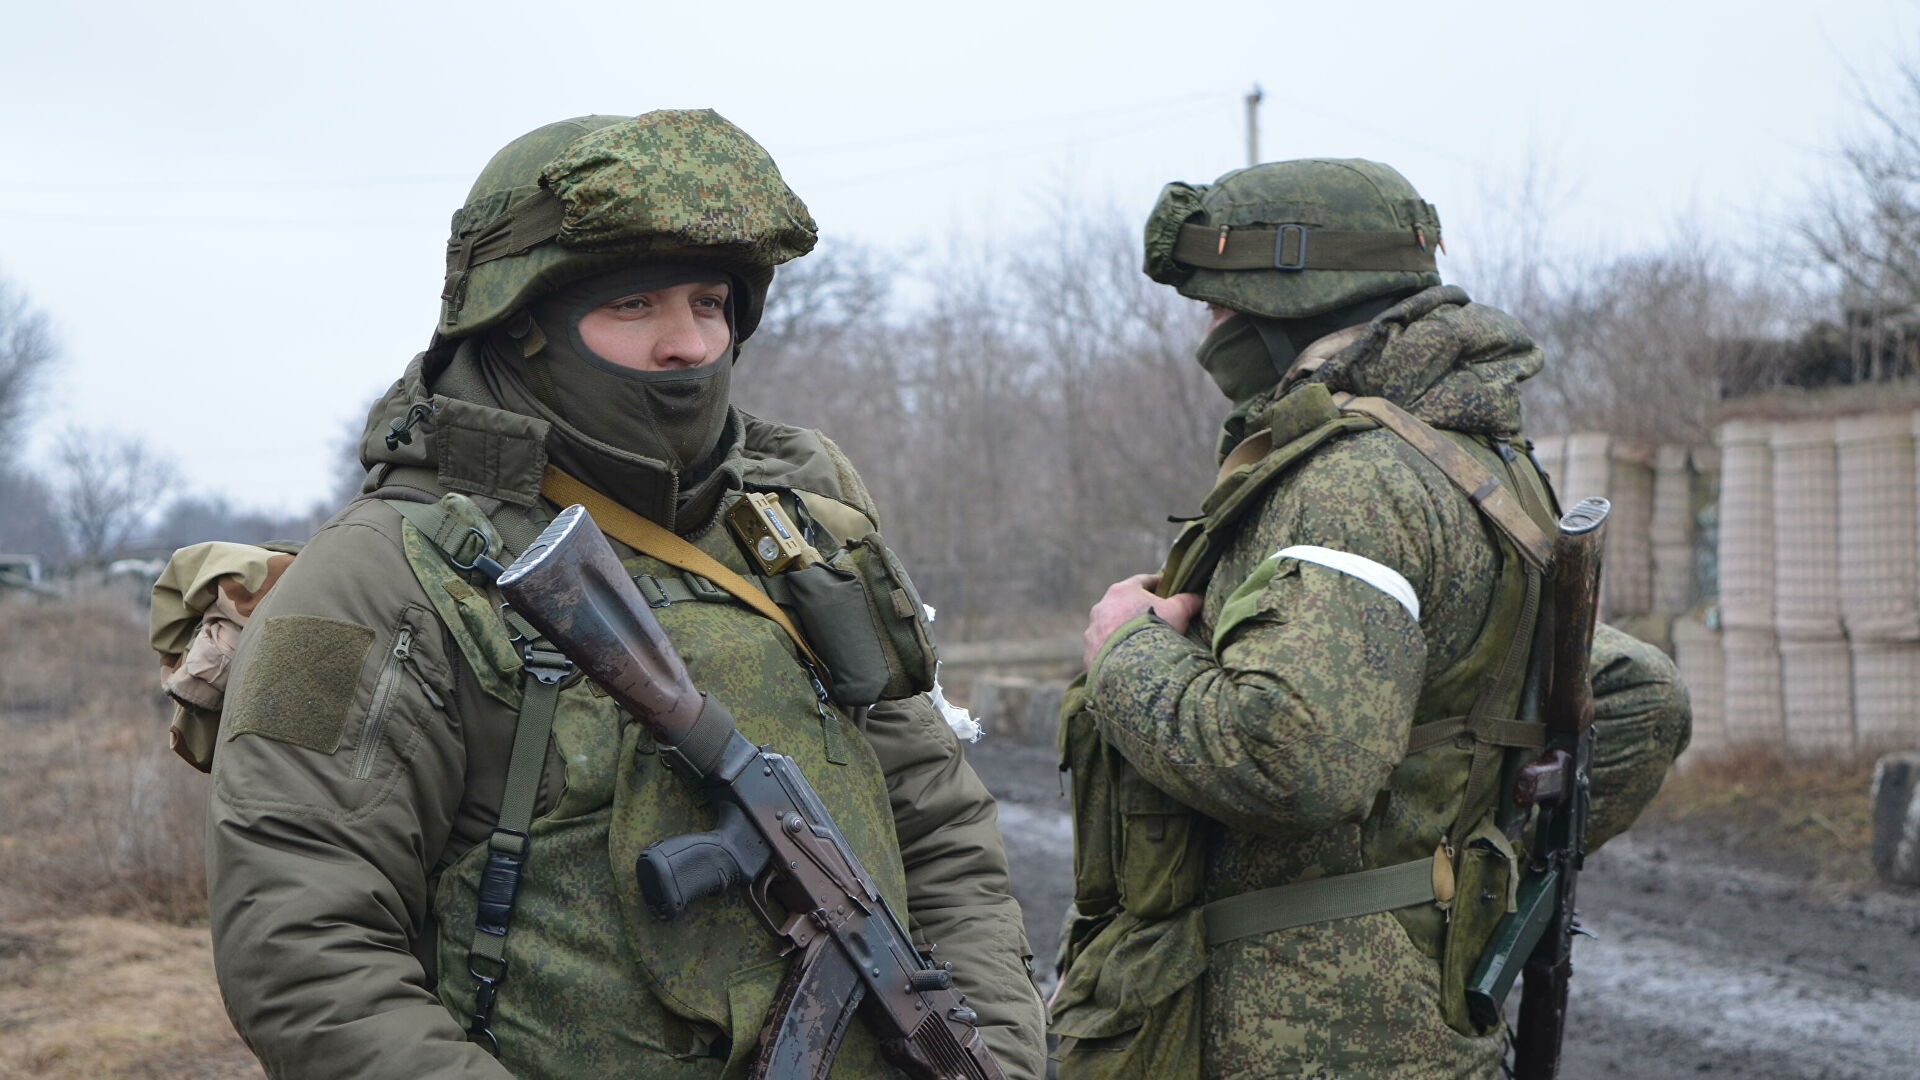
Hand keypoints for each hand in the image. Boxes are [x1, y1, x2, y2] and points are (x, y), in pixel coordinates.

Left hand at [1082, 573, 1202, 667]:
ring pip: (1109, 628)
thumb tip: (1198, 597)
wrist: (1132, 666)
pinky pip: (1103, 651)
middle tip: (1153, 620)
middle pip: (1123, 605)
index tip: (1166, 588)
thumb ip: (1188, 600)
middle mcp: (1102, 608)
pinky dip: (1113, 654)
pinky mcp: (1088, 654)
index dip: (1157, 584)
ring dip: (1121, 633)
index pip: (1142, 581)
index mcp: (1122, 591)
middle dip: (1136, 611)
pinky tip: (1125, 662)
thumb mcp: (1178, 611)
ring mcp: (1092, 631)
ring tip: (1138, 645)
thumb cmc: (1156, 630)